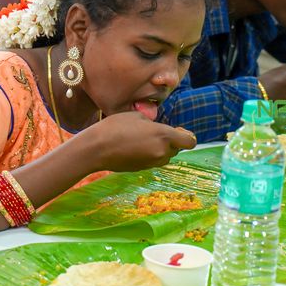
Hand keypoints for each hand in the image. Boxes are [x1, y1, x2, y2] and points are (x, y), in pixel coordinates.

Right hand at [80, 111, 196, 171]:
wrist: (96, 149)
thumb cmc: (115, 127)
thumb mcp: (136, 116)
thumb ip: (153, 123)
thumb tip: (156, 128)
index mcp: (164, 135)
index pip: (190, 141)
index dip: (186, 136)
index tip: (177, 131)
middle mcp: (162, 152)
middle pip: (177, 149)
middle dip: (171, 141)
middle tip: (155, 132)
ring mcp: (152, 162)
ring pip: (165, 156)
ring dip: (160, 149)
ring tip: (143, 139)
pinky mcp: (143, 169)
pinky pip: (153, 161)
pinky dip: (149, 155)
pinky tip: (135, 147)